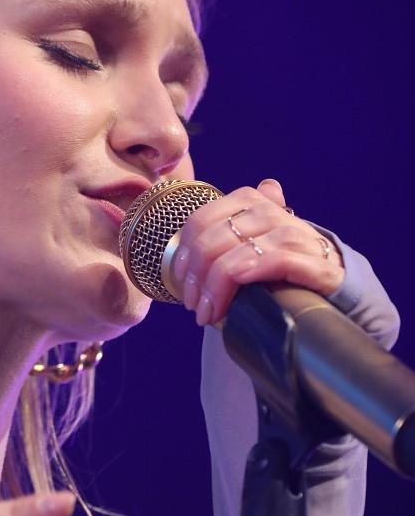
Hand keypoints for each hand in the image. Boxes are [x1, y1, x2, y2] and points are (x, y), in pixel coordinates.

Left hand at [172, 178, 344, 325]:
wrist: (334, 284)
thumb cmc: (280, 269)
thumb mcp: (247, 249)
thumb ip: (217, 242)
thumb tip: (183, 247)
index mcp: (250, 202)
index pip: (201, 220)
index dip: (185, 253)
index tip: (181, 281)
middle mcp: (272, 212)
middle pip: (215, 238)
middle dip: (197, 277)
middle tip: (194, 306)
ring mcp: (296, 235)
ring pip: (240, 252)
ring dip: (216, 287)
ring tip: (208, 313)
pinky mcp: (317, 263)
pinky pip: (277, 261)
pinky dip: (252, 273)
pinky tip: (236, 289)